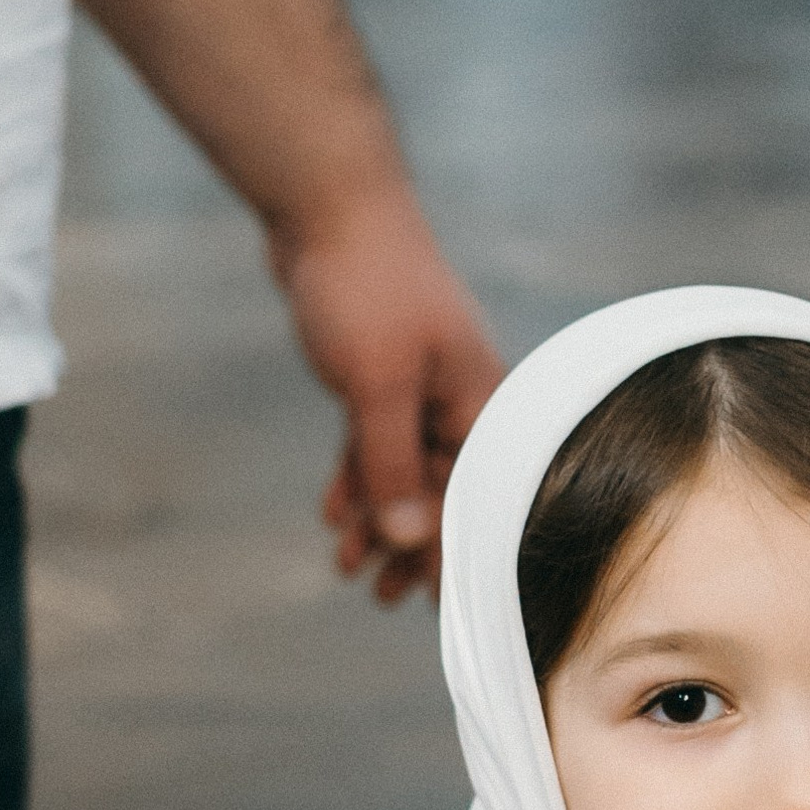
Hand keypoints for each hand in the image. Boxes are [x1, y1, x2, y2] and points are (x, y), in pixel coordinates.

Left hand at [270, 184, 502, 602]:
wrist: (327, 205)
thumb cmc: (368, 286)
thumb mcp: (377, 385)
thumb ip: (392, 464)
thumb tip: (404, 540)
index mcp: (482, 409)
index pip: (475, 499)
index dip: (450, 553)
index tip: (430, 604)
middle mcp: (461, 408)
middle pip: (442, 496)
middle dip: (410, 550)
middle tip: (382, 598)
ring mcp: (422, 396)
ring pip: (404, 477)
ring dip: (376, 523)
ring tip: (348, 571)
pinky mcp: (384, 384)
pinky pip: (376, 449)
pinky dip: (357, 482)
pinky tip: (335, 518)